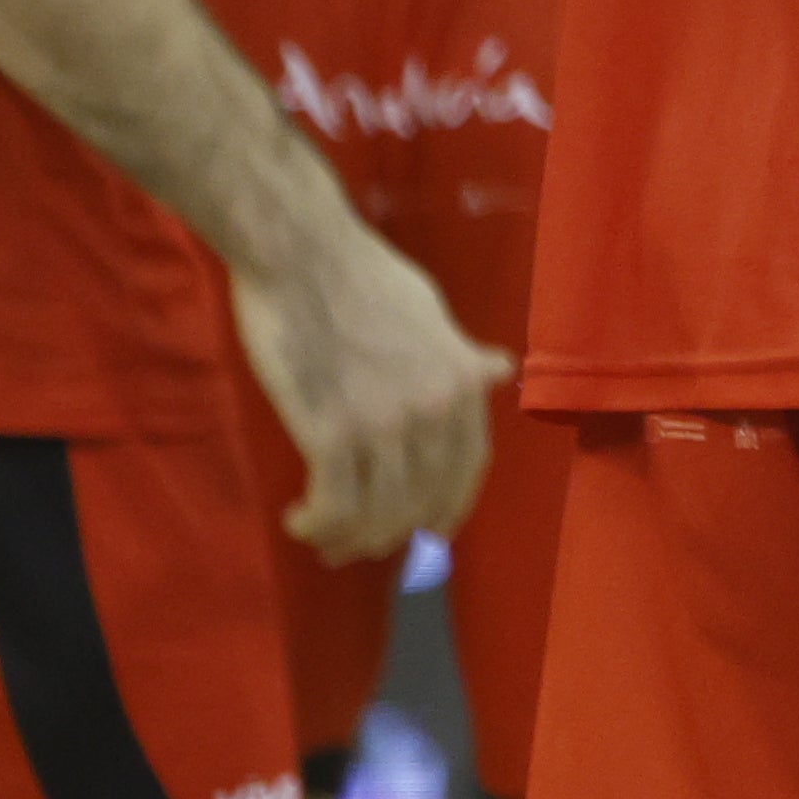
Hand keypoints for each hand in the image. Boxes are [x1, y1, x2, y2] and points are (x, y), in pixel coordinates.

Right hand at [232, 212, 507, 559]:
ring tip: (321, 537)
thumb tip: (497, 369)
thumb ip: (459, 355)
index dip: (444, 509)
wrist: (303, 253)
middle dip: (387, 535)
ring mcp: (385, 423)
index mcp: (462, 384)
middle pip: (419, 502)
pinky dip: (318, 523)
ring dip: (347, 538)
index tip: (422, 531)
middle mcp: (435, 410)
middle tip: (353, 545)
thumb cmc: (361, 276)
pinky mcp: (331, 429)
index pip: (467, 470)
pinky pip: (335, 504)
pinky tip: (301, 518)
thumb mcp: (431, 313)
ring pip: (377, 513)